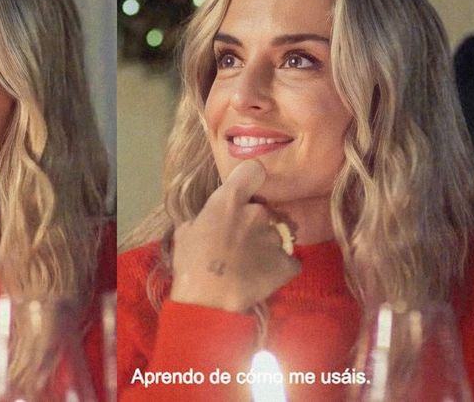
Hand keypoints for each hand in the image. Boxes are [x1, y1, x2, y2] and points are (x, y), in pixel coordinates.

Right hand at [169, 159, 300, 312]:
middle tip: (239, 242)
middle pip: (263, 209)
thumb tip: (210, 220)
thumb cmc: (190, 265)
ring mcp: (275, 237)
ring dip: (265, 244)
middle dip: (254, 221)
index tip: (243, 193)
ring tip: (250, 263)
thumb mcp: (185, 232)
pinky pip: (287, 260)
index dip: (248, 180)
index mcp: (230, 200)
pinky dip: (279, 266)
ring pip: (275, 234)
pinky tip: (263, 276)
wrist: (208, 303)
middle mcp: (257, 212)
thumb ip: (205, 217)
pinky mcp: (287, 263)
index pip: (253, 170)